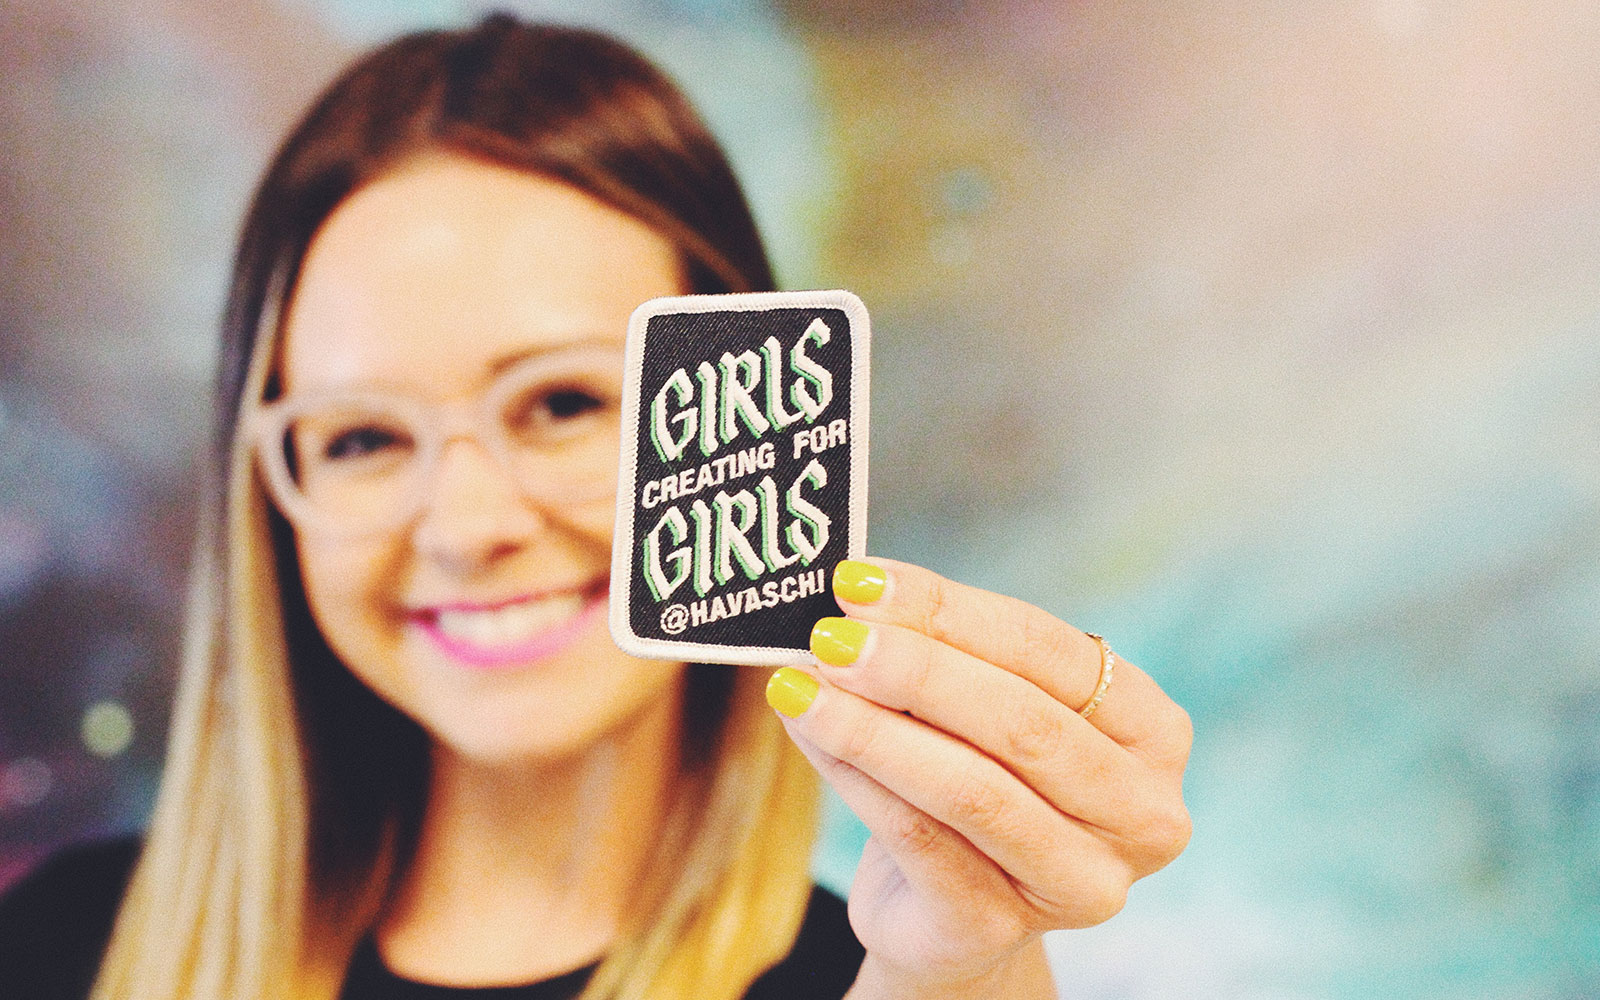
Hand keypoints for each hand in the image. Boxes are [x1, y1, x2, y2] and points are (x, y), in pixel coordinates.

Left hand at [765, 558, 1192, 997]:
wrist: (944, 909)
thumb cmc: (973, 778)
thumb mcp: (974, 708)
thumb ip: (939, 652)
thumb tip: (859, 593)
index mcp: (1151, 732)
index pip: (1049, 651)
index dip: (952, 610)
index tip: (863, 581)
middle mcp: (1140, 815)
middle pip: (1021, 722)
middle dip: (915, 669)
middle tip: (831, 635)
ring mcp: (1080, 883)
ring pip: (969, 787)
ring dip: (873, 728)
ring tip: (800, 686)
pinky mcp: (999, 929)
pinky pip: (919, 841)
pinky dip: (856, 780)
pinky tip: (809, 736)